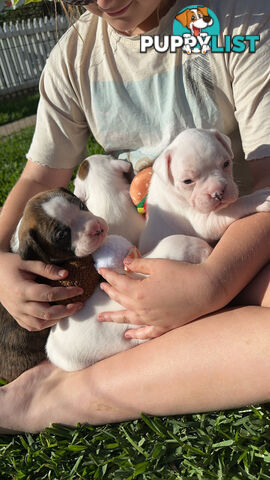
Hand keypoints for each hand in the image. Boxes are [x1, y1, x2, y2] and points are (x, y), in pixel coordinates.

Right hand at [0, 252, 82, 330]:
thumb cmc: (10, 264)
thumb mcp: (27, 263)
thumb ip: (46, 269)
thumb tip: (66, 275)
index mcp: (22, 290)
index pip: (50, 295)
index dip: (67, 293)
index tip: (80, 290)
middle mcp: (19, 305)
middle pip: (47, 313)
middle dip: (67, 310)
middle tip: (80, 304)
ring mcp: (17, 313)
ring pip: (40, 324)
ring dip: (58, 319)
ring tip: (70, 310)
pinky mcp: (16, 316)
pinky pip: (32, 326)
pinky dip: (45, 324)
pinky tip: (55, 317)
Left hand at [98, 257, 213, 339]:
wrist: (205, 289)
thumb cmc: (182, 273)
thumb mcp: (158, 264)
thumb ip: (139, 264)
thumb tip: (125, 263)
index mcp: (138, 292)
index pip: (118, 282)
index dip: (109, 275)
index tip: (101, 270)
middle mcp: (142, 309)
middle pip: (121, 299)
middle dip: (110, 291)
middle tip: (102, 286)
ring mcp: (152, 320)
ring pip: (128, 319)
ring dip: (114, 317)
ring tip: (101, 318)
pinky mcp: (164, 326)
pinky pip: (146, 333)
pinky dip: (136, 334)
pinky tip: (128, 335)